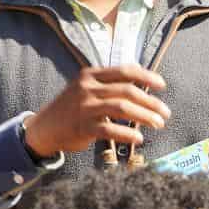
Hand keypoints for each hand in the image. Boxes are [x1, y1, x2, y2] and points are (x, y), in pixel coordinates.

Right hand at [23, 65, 169, 159]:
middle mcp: (87, 88)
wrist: (43, 128)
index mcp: (90, 75)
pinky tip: (139, 138)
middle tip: (165, 113)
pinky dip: (127, 134)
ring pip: (122, 108)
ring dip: (145, 116)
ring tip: (158, 124)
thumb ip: (108, 86)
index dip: (146, 77)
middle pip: (127, 91)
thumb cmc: (70, 109)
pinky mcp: (82, 127)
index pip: (124, 71)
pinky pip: (110, 130)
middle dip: (151, 102)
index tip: (162, 86)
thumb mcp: (86, 89)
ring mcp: (84, 107)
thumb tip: (142, 87)